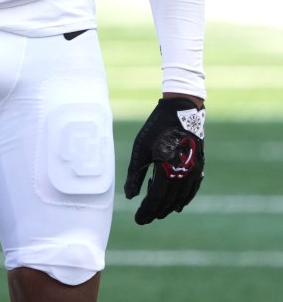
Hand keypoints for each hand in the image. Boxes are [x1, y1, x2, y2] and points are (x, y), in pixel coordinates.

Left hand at [124, 97, 204, 224]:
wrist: (182, 109)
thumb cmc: (157, 127)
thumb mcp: (141, 148)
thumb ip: (135, 174)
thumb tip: (130, 197)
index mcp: (166, 168)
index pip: (156, 198)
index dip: (147, 211)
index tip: (138, 220)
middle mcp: (182, 173)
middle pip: (169, 201)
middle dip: (156, 211)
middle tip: (146, 218)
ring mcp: (193, 170)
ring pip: (181, 197)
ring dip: (170, 207)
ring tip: (159, 213)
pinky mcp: (199, 165)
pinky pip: (192, 189)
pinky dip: (184, 199)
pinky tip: (179, 205)